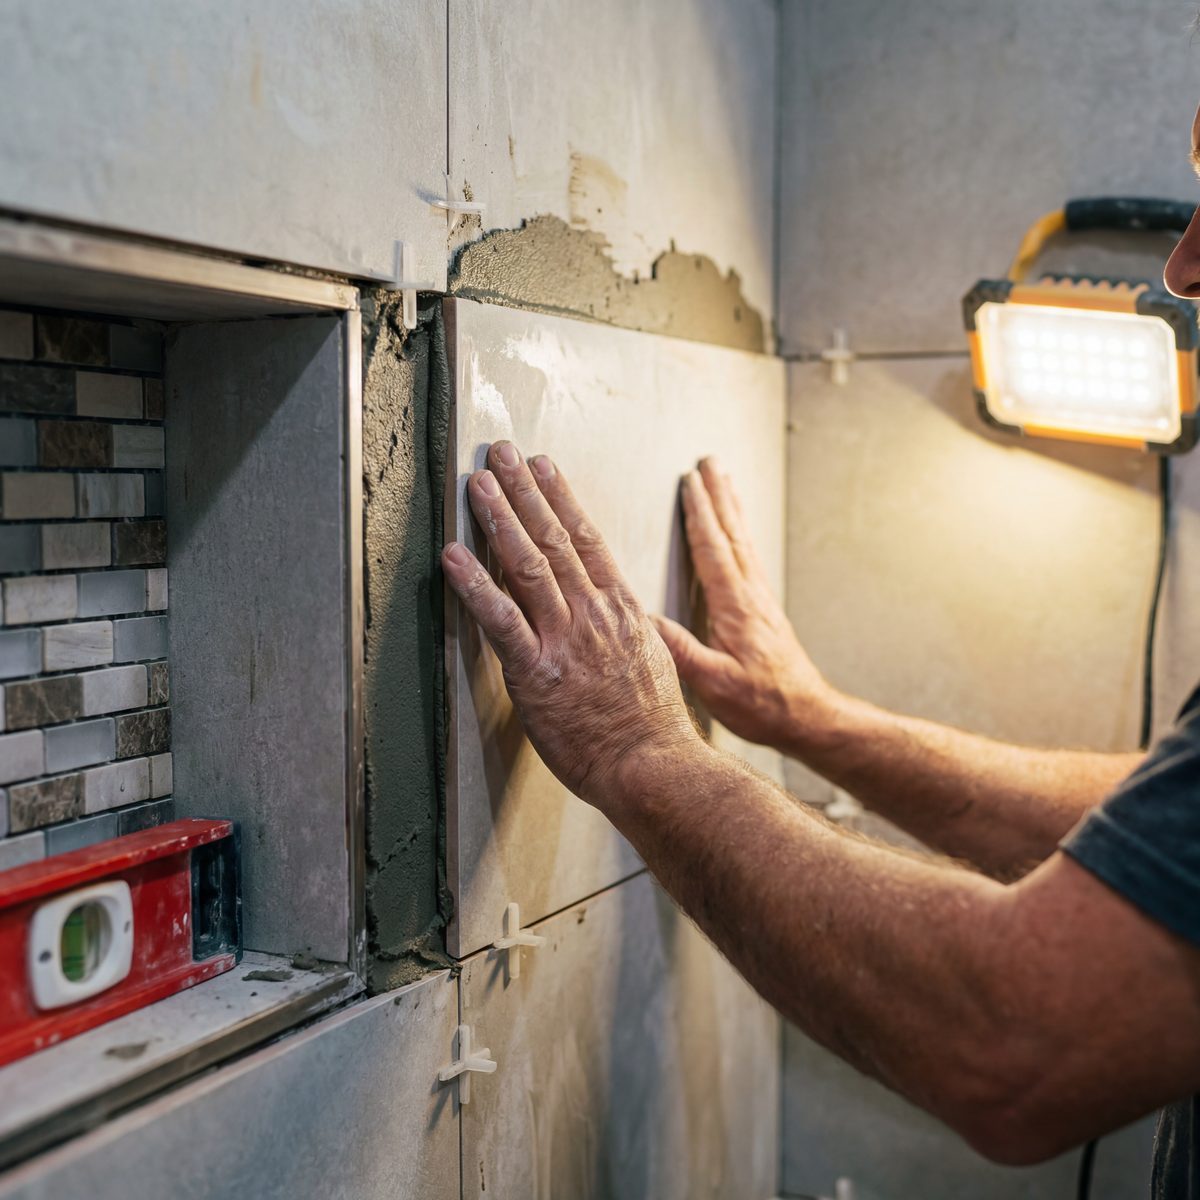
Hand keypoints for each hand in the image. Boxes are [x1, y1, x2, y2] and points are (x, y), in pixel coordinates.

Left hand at [442, 441, 703, 809]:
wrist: (652, 765)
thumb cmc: (652, 726)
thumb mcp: (654, 662)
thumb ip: (632, 632)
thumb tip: (626, 617)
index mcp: (622, 609)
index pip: (589, 539)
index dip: (562, 498)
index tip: (546, 467)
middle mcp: (594, 613)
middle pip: (555, 538)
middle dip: (526, 490)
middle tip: (502, 453)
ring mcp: (565, 639)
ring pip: (529, 565)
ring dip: (501, 518)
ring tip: (478, 483)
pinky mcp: (536, 671)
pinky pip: (500, 620)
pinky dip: (475, 584)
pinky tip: (453, 555)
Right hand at [652, 458, 836, 754]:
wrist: (808, 717)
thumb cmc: (764, 705)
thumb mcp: (715, 686)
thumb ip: (681, 652)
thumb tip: (643, 621)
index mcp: (735, 608)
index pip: (713, 551)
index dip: (700, 515)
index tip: (690, 482)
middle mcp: (751, 596)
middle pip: (731, 534)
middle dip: (717, 496)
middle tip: (709, 462)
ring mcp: (760, 600)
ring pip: (743, 542)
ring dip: (731, 508)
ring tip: (722, 480)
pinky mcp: (764, 610)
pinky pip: (749, 558)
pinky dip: (740, 533)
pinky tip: (736, 529)